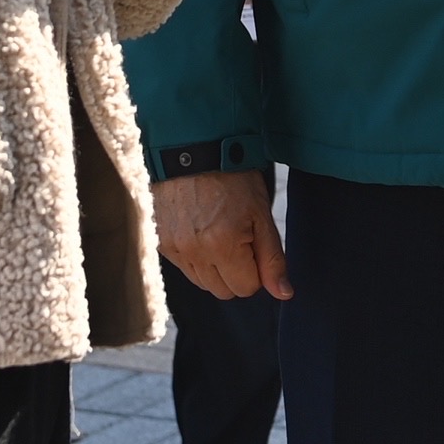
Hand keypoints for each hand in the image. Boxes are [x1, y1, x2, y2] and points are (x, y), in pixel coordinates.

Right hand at [154, 170, 289, 300]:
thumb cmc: (232, 177)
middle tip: (238, 237)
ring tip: (218, 231)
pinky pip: (183, 267)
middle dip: (236, 272)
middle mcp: (193, 252)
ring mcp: (173, 249)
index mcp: (222, 245)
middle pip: (223, 291)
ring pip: (202, 283)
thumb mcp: (261, 214)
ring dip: (215, 267)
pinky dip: (195, 257)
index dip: (256, 269)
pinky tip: (200, 230)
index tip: (254, 243)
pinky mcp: (159, 243)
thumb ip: (272, 258)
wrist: (192, 149)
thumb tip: (284, 293)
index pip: (246, 288)